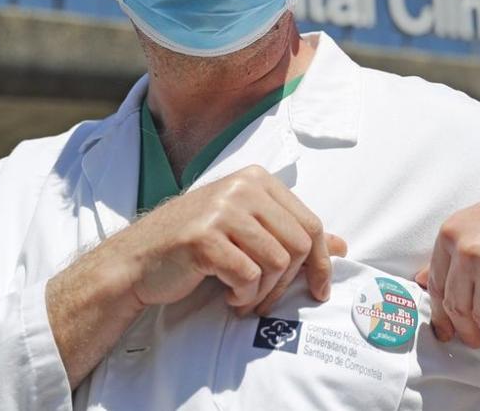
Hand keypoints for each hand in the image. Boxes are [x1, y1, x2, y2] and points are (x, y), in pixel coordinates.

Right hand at [47, 164, 345, 388]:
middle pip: (298, 245)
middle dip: (287, 283)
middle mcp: (241, 187)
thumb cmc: (196, 246)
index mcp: (256, 179)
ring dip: (263, 293)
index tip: (319, 291)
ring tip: (243, 298)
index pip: (311, 223)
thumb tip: (343, 245)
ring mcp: (221, 210)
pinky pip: (248, 277)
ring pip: (277, 263)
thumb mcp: (247, 229)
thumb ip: (291, 232)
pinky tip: (227, 296)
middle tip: (266, 300)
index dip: (321, 263)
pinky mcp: (204, 239)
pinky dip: (243, 296)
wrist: (137, 260)